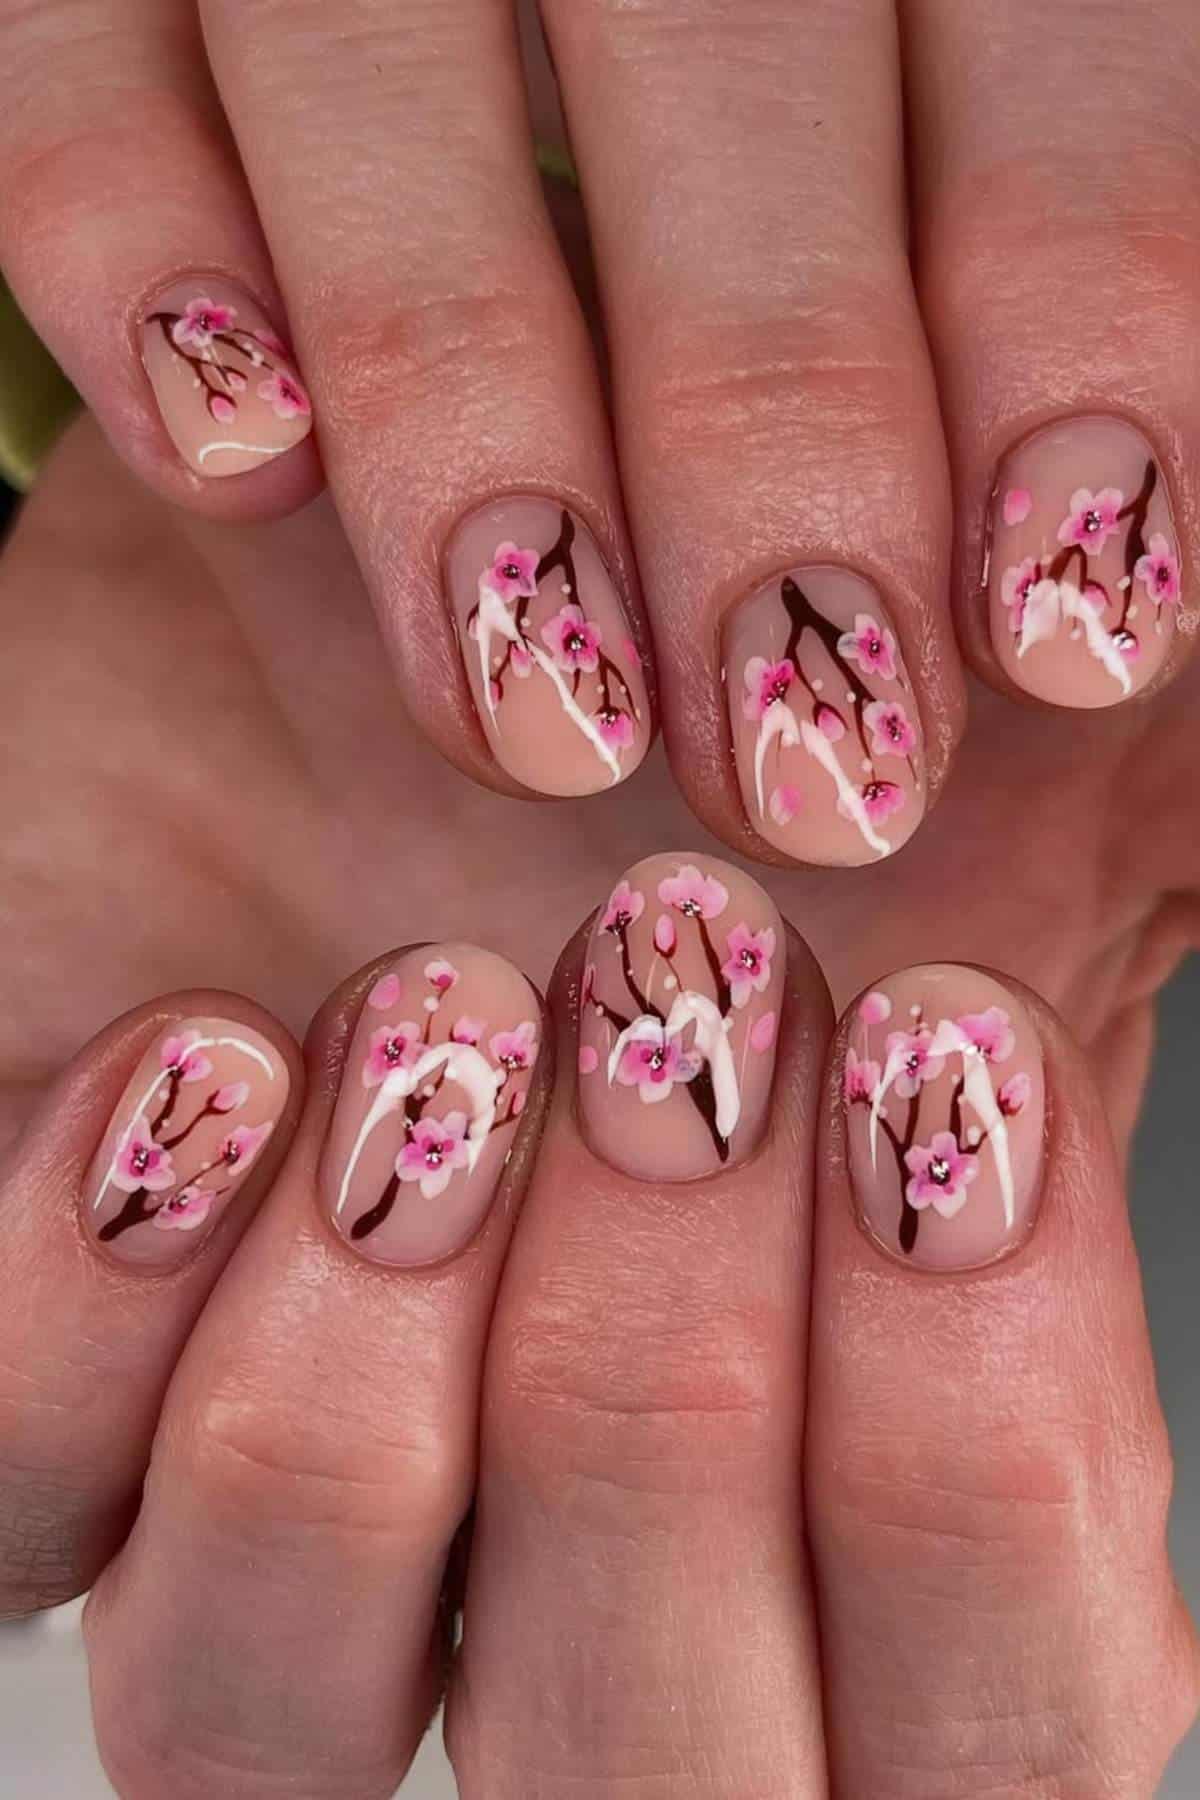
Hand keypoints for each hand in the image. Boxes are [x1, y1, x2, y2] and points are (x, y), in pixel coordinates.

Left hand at [1, 841, 1195, 1794]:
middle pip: (637, 1759)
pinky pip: (11, 1501)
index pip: (991, 1731)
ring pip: (258, 1712)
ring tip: (446, 1020)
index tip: (941, 1050)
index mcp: (848, 1513)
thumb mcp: (1024, 807)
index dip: (981, 1446)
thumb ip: (1146, 936)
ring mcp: (273, 1514)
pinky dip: (107, 1306)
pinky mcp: (51, 1383)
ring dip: (372, 1372)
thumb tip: (1166, 791)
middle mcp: (561, 1574)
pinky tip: (222, 1064)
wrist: (440, 591)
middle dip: (668, 1383)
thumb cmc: (744, 725)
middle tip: (691, 998)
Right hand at [3, 0, 1197, 868]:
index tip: (1075, 619)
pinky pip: (72, 54)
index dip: (1084, 284)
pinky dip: (138, 237)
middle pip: (733, 28)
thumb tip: (1169, 587)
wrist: (405, 399)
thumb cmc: (811, 416)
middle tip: (799, 754)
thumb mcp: (1022, 474)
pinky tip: (242, 463)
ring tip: (542, 720)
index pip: (1067, 28)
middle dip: (774, 396)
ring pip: (378, 36)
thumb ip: (1121, 490)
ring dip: (465, 388)